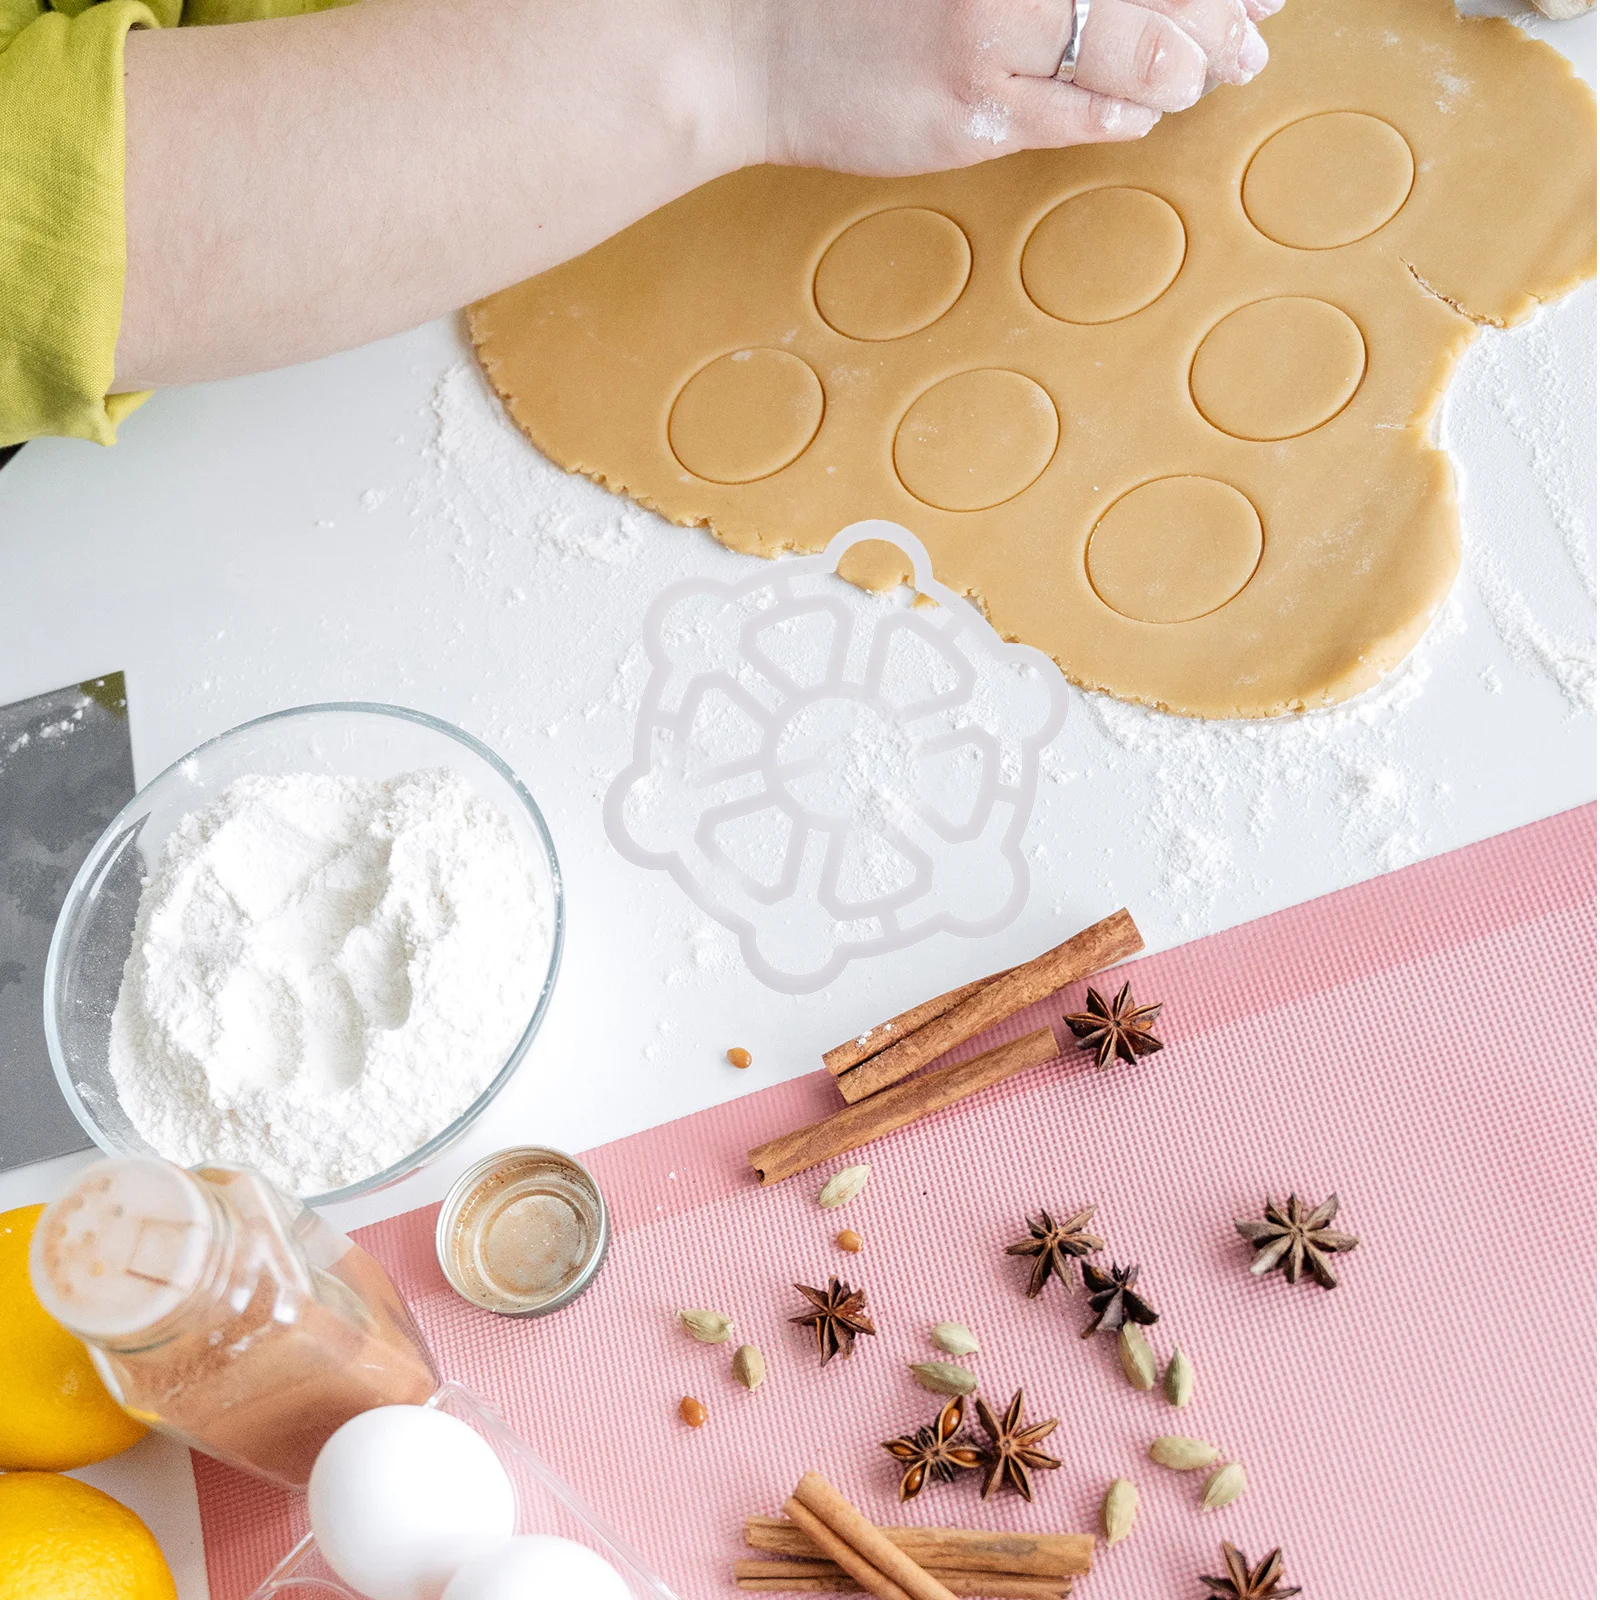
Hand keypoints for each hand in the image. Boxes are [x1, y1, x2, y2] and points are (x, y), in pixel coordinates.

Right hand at [739, 0, 1280, 173]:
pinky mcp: (976, 109)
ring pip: (1142, 52)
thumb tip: (1140, 0)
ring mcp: (995, 33)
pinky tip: (1145, 108)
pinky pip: (1083, 116)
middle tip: (1254, 27)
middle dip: (1225, 11)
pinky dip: (1127, 110)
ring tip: (1215, 70)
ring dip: (1192, 66)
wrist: (745, 44)